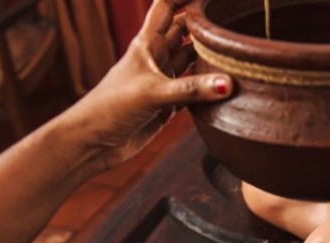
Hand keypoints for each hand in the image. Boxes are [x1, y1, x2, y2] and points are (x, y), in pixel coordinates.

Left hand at [62, 0, 231, 171]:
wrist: (91, 142)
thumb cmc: (110, 108)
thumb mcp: (152, 93)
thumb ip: (191, 88)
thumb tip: (228, 83)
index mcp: (147, 44)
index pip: (168, 7)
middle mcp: (157, 59)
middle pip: (186, 31)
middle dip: (206, 24)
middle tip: (235, 21)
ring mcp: (164, 81)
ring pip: (193, 60)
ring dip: (211, 56)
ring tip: (239, 51)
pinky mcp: (168, 105)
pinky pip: (195, 90)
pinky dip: (209, 87)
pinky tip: (227, 86)